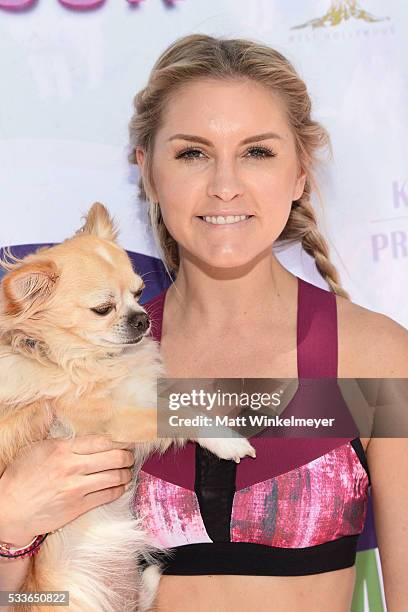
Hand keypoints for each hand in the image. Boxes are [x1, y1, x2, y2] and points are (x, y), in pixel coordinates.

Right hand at [0, 435, 134, 546]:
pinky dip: (119, 489)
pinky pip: (107, 495)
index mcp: (63, 449)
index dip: (121, 440)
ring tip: (127, 471)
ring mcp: (76, 488)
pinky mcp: (78, 507)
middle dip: (127, 456)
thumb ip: (64, 442)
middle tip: (130, 456)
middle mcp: (72, 467)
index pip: (102, 441)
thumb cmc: (22, 476)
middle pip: (114, 457)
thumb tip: (89, 435)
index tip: (128, 440)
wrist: (10, 509)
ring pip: (115, 477)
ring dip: (126, 473)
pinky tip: (121, 485)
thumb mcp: (39, 449)